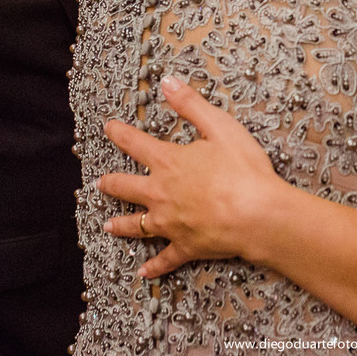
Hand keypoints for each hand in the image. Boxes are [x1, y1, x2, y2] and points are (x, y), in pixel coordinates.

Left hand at [97, 76, 287, 278]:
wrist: (256, 214)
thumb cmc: (242, 169)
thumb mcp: (219, 126)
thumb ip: (191, 104)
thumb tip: (167, 82)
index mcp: (169, 162)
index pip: (136, 144)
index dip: (119, 134)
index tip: (107, 128)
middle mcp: (161, 194)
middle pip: (127, 188)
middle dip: (111, 184)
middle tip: (100, 183)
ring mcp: (171, 223)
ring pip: (138, 226)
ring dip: (122, 225)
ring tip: (108, 226)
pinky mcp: (186, 246)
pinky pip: (165, 259)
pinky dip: (154, 267)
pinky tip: (143, 273)